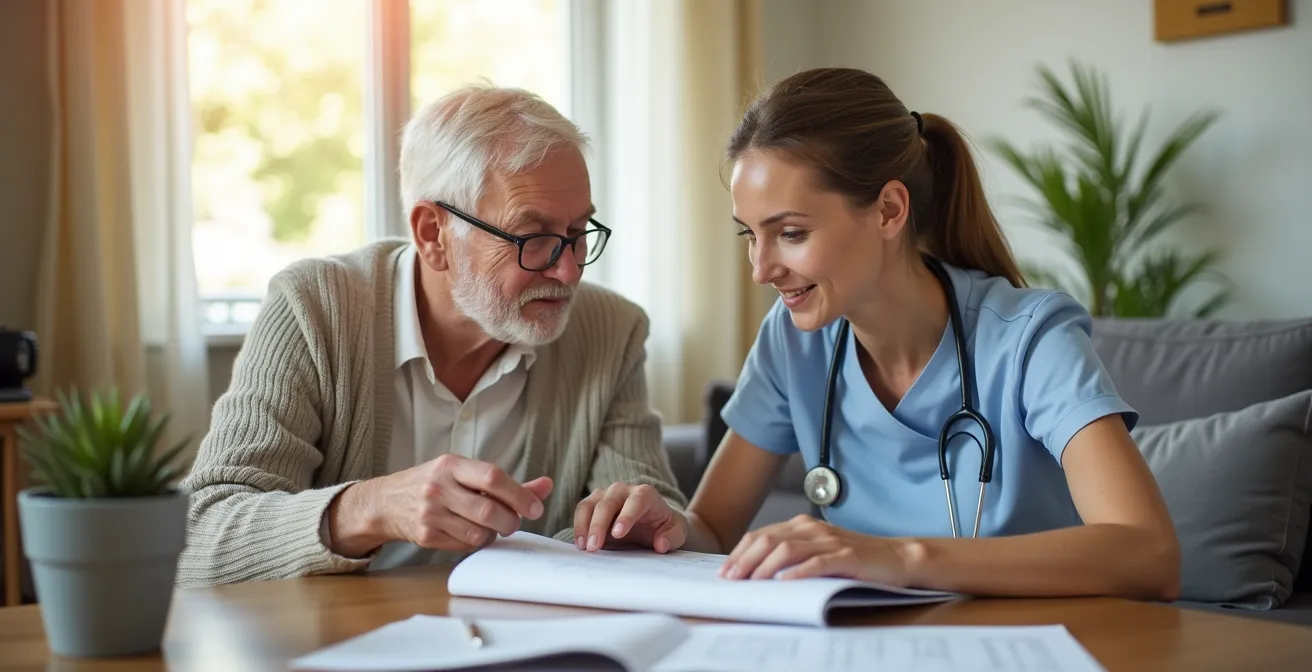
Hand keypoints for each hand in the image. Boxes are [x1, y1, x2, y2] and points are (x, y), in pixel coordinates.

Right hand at [330, 454, 552, 555]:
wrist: (385, 502)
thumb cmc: (433, 484)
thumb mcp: (463, 473)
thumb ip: (506, 482)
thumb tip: (547, 485)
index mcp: (451, 465)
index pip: (493, 477)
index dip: (520, 494)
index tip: (536, 507)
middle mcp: (439, 487)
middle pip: (489, 510)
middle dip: (510, 520)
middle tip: (514, 521)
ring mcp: (431, 513)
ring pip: (480, 533)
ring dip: (494, 534)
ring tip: (491, 526)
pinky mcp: (426, 536)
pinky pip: (465, 545)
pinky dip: (477, 542)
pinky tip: (472, 532)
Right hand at [573, 483, 686, 553]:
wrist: (653, 522)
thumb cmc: (664, 526)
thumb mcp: (677, 532)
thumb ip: (672, 536)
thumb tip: (661, 544)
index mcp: (646, 494)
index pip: (636, 501)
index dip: (626, 516)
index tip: (618, 534)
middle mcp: (624, 490)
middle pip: (608, 503)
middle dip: (599, 525)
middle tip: (594, 547)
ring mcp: (606, 494)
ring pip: (590, 504)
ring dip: (584, 525)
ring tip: (584, 547)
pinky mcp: (594, 503)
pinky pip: (582, 510)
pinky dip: (579, 526)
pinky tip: (580, 543)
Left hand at [718, 515, 912, 584]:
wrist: (897, 557)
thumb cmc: (855, 558)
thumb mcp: (819, 551)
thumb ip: (793, 554)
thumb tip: (757, 571)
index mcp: (802, 525)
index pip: (762, 535)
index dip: (740, 553)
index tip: (726, 571)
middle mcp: (813, 528)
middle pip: (768, 540)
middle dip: (745, 560)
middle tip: (731, 579)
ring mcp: (830, 541)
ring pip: (787, 549)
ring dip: (764, 566)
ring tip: (751, 581)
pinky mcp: (846, 556)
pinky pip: (817, 562)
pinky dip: (799, 571)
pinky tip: (785, 581)